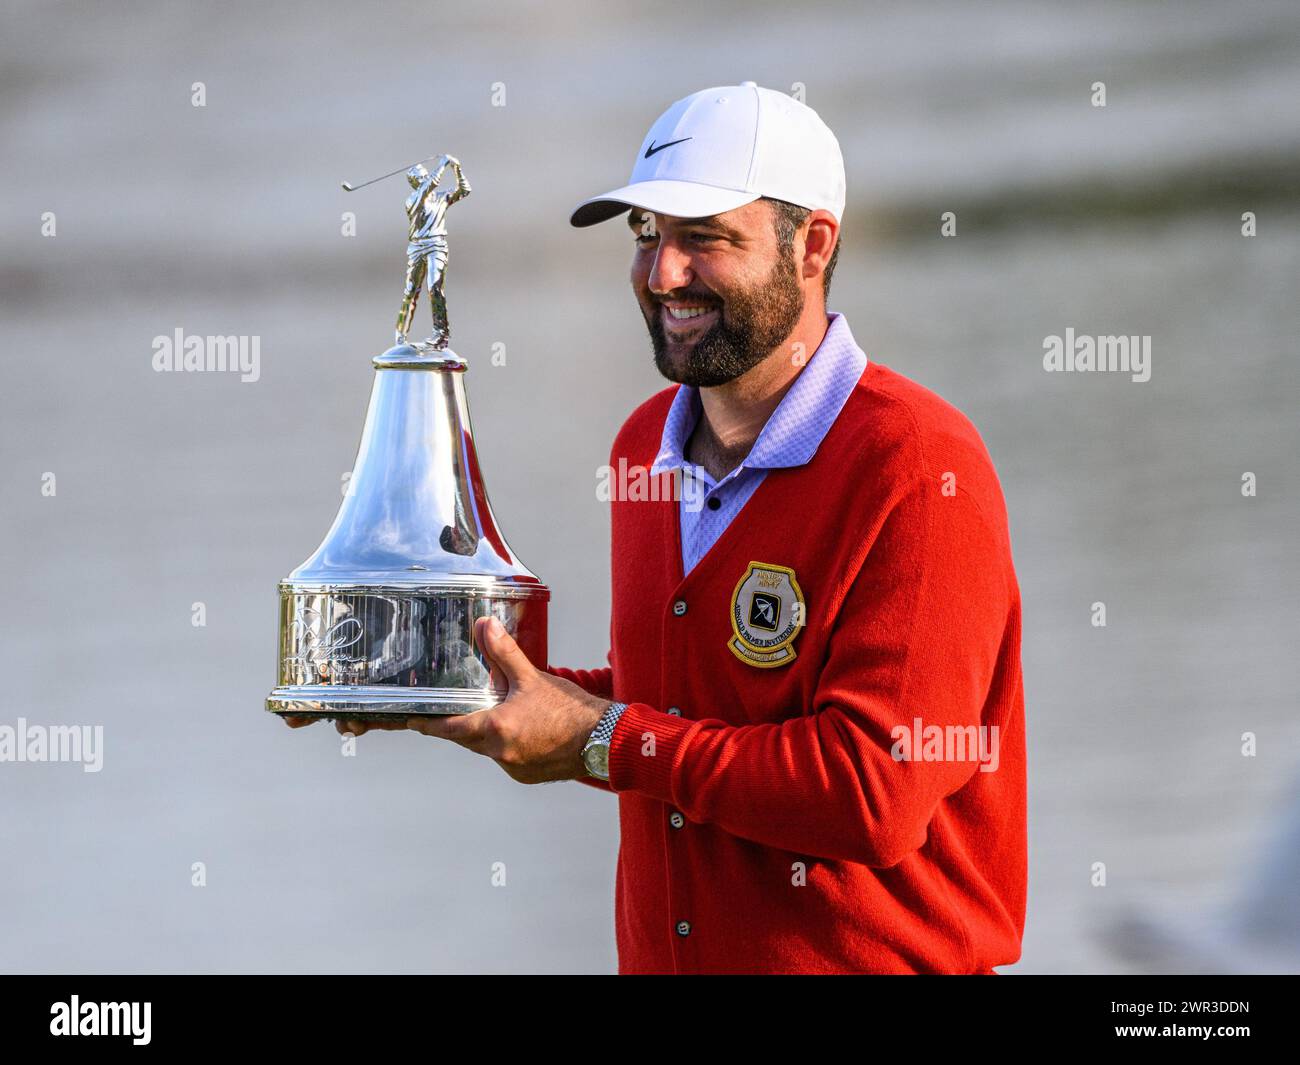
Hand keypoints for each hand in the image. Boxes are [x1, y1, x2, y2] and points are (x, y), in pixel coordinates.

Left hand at [281, 617, 610, 784]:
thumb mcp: (534, 676)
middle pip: (462, 737)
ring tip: (498, 709)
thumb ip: (503, 653)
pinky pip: (506, 756)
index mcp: (492, 730)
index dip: (420, 722)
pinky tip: (523, 725)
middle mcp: (497, 754)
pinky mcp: (526, 774)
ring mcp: (512, 768)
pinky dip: (506, 741)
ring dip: (484, 730)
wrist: (608, 743)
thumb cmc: (571, 711)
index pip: (442, 728)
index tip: (400, 719)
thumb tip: (480, 624)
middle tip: (446, 707)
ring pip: (485, 746)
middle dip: (456, 722)